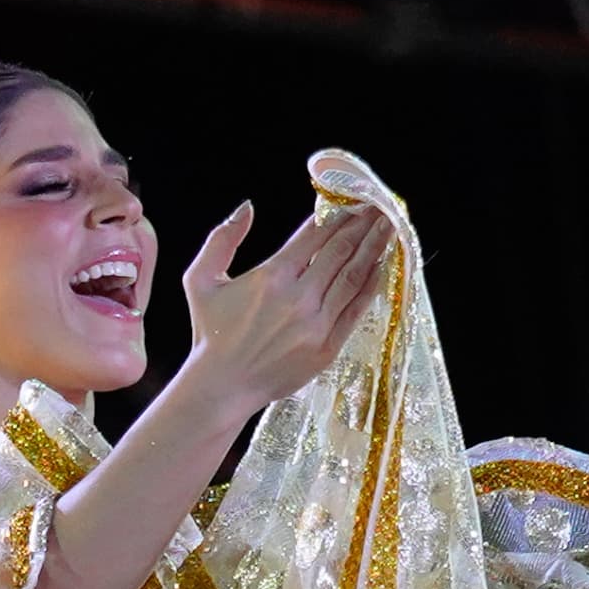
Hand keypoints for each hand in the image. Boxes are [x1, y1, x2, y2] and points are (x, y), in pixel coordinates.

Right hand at [178, 199, 391, 412]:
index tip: (352, 202)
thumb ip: (221, 239)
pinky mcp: (326, 348)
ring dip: (374, 249)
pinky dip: (371, 286)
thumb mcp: (200, 280)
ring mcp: (315, 324)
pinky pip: (355, 310)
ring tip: (389, 228)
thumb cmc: (210, 333)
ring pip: (353, 276)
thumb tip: (247, 207)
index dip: (336, 215)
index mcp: (271, 276)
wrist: (222, 386)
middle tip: (379, 207)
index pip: (313, 235)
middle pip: (339, 251)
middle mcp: (297, 297)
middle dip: (362, 225)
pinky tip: (382, 268)